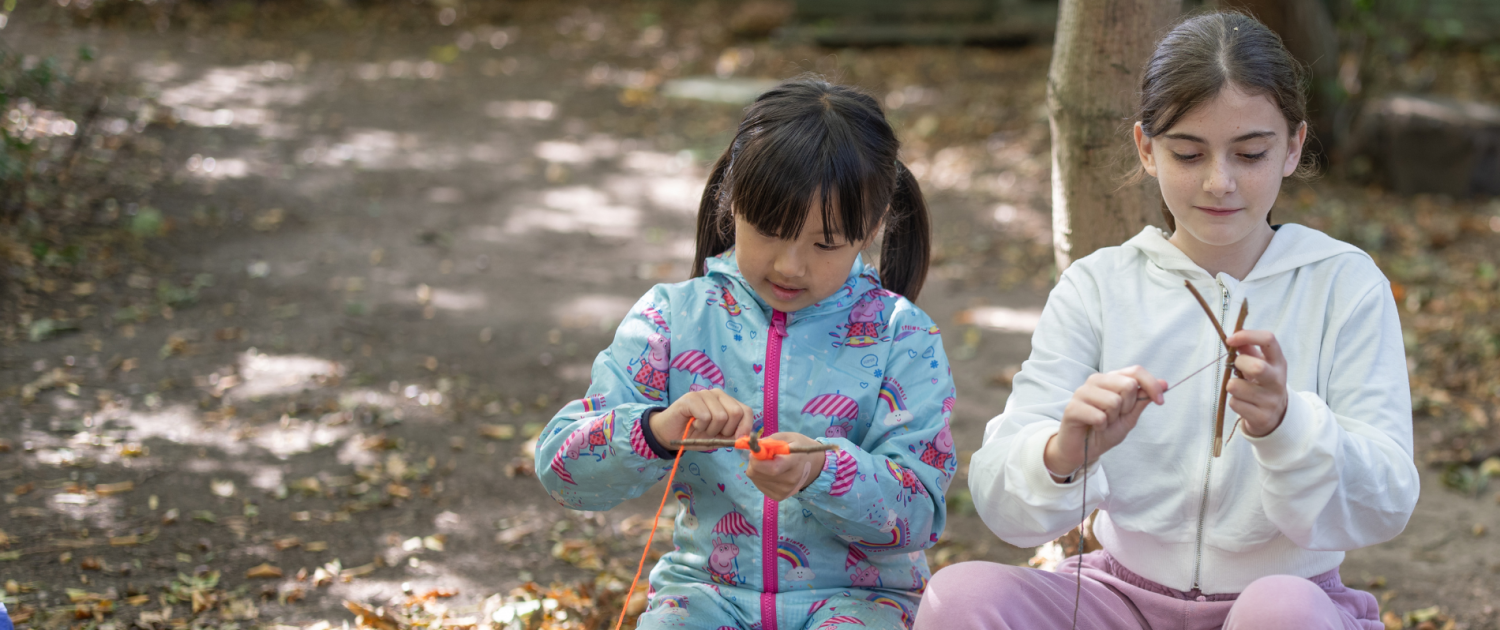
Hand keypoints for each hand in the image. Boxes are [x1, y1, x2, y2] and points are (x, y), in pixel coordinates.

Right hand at [650, 389, 754, 450]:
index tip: (737, 440)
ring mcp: (704, 394)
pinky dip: (700, 426)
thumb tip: (747, 438)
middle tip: (712, 432)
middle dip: (725, 430)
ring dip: (710, 430)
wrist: (670, 434)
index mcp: (727, 402)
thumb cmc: (695, 435)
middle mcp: (718, 394)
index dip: (745, 427)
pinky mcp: (691, 398)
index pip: (746, 411)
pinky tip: (693, 423)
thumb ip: (733, 436)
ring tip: (700, 427)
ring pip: (720, 416)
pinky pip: (705, 416)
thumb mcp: (718, 438)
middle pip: (736, 413)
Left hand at [745, 432, 825, 500]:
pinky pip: (759, 485)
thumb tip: (754, 447)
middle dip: (754, 462)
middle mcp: (790, 480)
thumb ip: (770, 441)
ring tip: (768, 463)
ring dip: (756, 469)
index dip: (758, 460)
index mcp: (794, 462)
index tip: (756, 451)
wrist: (813, 465)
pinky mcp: (779, 497)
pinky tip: (769, 472)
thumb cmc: (799, 447)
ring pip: (756, 479)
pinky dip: (760, 477)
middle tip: (761, 454)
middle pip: (759, 474)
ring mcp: (784, 491)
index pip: (772, 468)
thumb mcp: (788, 437)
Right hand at [1044, 366, 1165, 480]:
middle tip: (1116, 416)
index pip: (1135, 371)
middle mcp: (1096, 381)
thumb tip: (1164, 383)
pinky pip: (1100, 417)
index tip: (1160, 402)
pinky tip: (1094, 427)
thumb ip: (1143, 399)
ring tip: (1103, 422)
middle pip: (1128, 384)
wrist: (1084, 450)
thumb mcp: (1130, 416)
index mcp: (1110, 379)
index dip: (1151, 385)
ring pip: (1114, 401)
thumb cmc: (1104, 431)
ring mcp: (1082, 392)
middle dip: (1128, 407)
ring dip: (1113, 418)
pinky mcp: (1072, 408)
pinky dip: (1101, 427)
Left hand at [1226, 329, 1288, 437]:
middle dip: (1239, 364)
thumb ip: (1247, 349)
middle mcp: (1278, 381)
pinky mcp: (1262, 417)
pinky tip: (1244, 403)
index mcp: (1278, 363)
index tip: (1231, 340)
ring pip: (1235, 386)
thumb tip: (1234, 338)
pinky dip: (1234, 402)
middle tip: (1237, 369)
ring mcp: (1271, 400)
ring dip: (1232, 386)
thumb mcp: (1260, 363)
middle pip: (1256, 367)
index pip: (1269, 340)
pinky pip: (1234, 403)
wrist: (1276, 416)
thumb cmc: (1262, 383)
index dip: (1247, 335)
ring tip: (1241, 390)